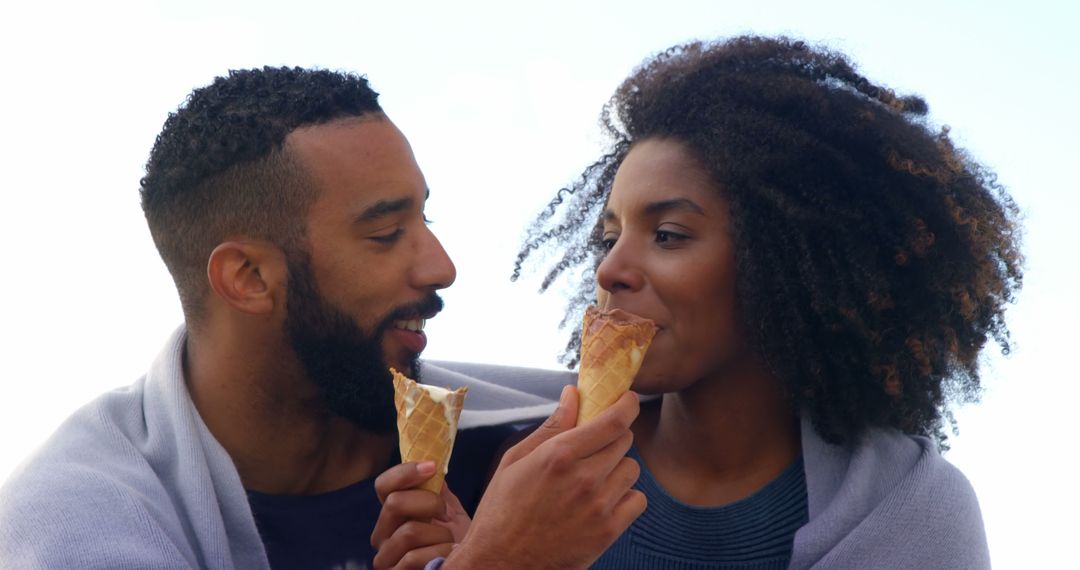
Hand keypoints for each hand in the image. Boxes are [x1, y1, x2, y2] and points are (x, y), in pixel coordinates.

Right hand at [371, 461, 470, 568]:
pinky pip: (414, 558)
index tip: (432, 467)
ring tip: (451, 541)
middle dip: (429, 502)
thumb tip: (431, 458)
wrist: (472, 565)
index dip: (405, 472)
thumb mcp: (450, 510)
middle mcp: (382, 536)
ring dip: (440, 534)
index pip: (383, 485)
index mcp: (392, 515)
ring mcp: (386, 559)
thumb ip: (437, 488)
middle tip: (446, 513)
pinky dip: (441, 553)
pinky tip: (450, 555)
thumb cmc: (459, 540)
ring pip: (408, 531)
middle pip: (394, 503)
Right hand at [444, 386, 644, 569]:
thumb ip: (550, 427)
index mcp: (559, 455)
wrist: (502, 565)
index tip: (629, 399)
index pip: (612, 421)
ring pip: (632, 470)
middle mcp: (584, 478)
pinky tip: (603, 501)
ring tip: (593, 479)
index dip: (627, 405)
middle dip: (613, 437)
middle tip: (594, 447)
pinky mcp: (608, 532)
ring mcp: (599, 507)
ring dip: (617, 468)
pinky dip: (625, 497)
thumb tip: (572, 394)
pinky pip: (637, 501)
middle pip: (624, 442)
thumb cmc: (502, 510)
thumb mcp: (515, 462)